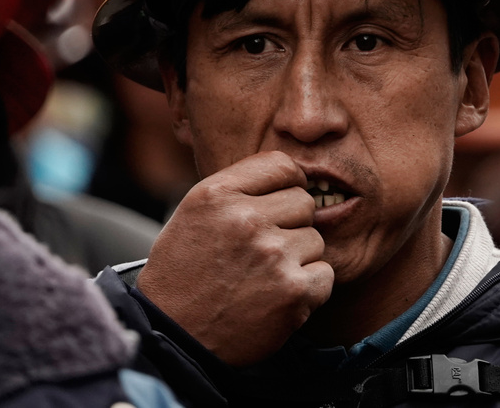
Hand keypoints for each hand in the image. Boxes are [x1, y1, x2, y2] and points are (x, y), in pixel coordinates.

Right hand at [136, 151, 333, 365]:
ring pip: (316, 239)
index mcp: (219, 194)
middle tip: (264, 249)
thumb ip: (239, 188)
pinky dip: (308, 288)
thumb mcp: (195, 212)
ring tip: (264, 276)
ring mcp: (272, 255)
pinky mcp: (293, 291)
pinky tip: (277, 295)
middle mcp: (246, 219)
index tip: (279, 204)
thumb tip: (291, 174)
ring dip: (298, 258)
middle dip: (290, 224)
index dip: (287, 184)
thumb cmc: (185, 272)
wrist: (174, 335)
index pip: (282, 165)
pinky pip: (325, 274)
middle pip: (304, 202)